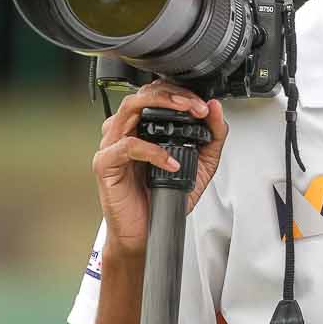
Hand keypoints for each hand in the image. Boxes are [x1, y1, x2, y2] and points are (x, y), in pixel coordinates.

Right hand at [93, 82, 226, 257]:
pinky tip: (172, 162)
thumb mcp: (200, 166)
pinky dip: (152, 151)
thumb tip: (216, 110)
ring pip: (130, 108)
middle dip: (173, 94)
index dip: (180, 93)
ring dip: (161, 106)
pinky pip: (126, 146)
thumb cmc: (163, 197)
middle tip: (196, 106)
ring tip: (187, 115)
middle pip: (142, 94)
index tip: (203, 105)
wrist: (147, 230)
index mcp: (143, 127)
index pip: (156, 94)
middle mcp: (126, 131)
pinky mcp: (106, 164)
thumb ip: (212, 139)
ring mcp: (112, 145)